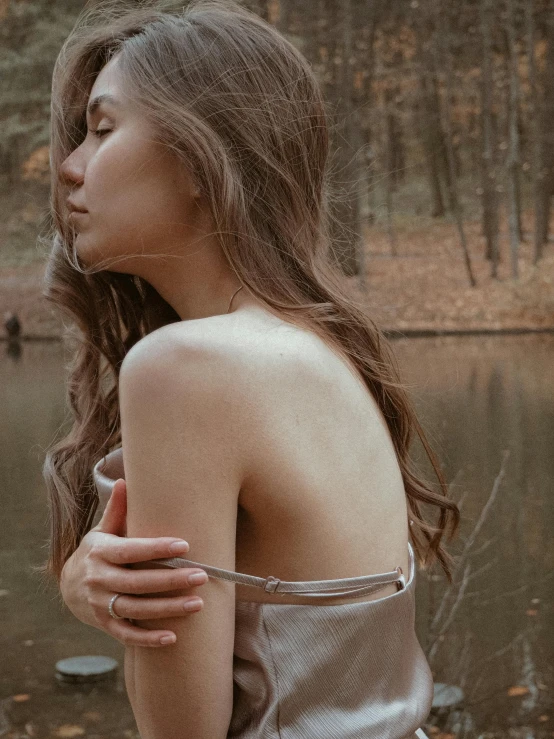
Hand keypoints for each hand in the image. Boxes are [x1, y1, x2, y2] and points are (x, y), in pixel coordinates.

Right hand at [60, 478, 207, 646]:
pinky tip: (173, 637)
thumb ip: (117, 510)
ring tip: (198, 603)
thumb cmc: (97, 551)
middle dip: (171, 580)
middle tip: (202, 576)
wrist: (68, 585)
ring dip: (168, 609)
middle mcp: (98, 579)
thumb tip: (125, 480)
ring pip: (136, 609)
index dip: (157, 549)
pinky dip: (148, 638)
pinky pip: (126, 634)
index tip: (185, 546)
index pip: (131, 550)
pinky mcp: (103, 624)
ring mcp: (100, 604)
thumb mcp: (102, 530)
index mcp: (100, 552)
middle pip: (138, 582)